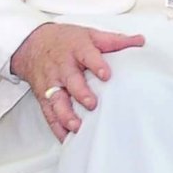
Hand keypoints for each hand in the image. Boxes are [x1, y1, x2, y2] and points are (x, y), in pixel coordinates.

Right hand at [9, 22, 145, 141]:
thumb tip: (140, 40)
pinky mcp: (44, 96)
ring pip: (56, 100)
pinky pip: (48, 113)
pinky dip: (56, 126)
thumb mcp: (90, 35)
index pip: (87, 56)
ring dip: (66, 114)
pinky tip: (66, 137)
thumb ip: (115, 40)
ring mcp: (52, 83)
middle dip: (80, 93)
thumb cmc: (66, 41)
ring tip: (76, 126)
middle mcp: (63, 67)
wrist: (32, 44)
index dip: (97, 65)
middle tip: (91, 104)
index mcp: (76, 50)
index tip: (106, 75)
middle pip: (71, 80)